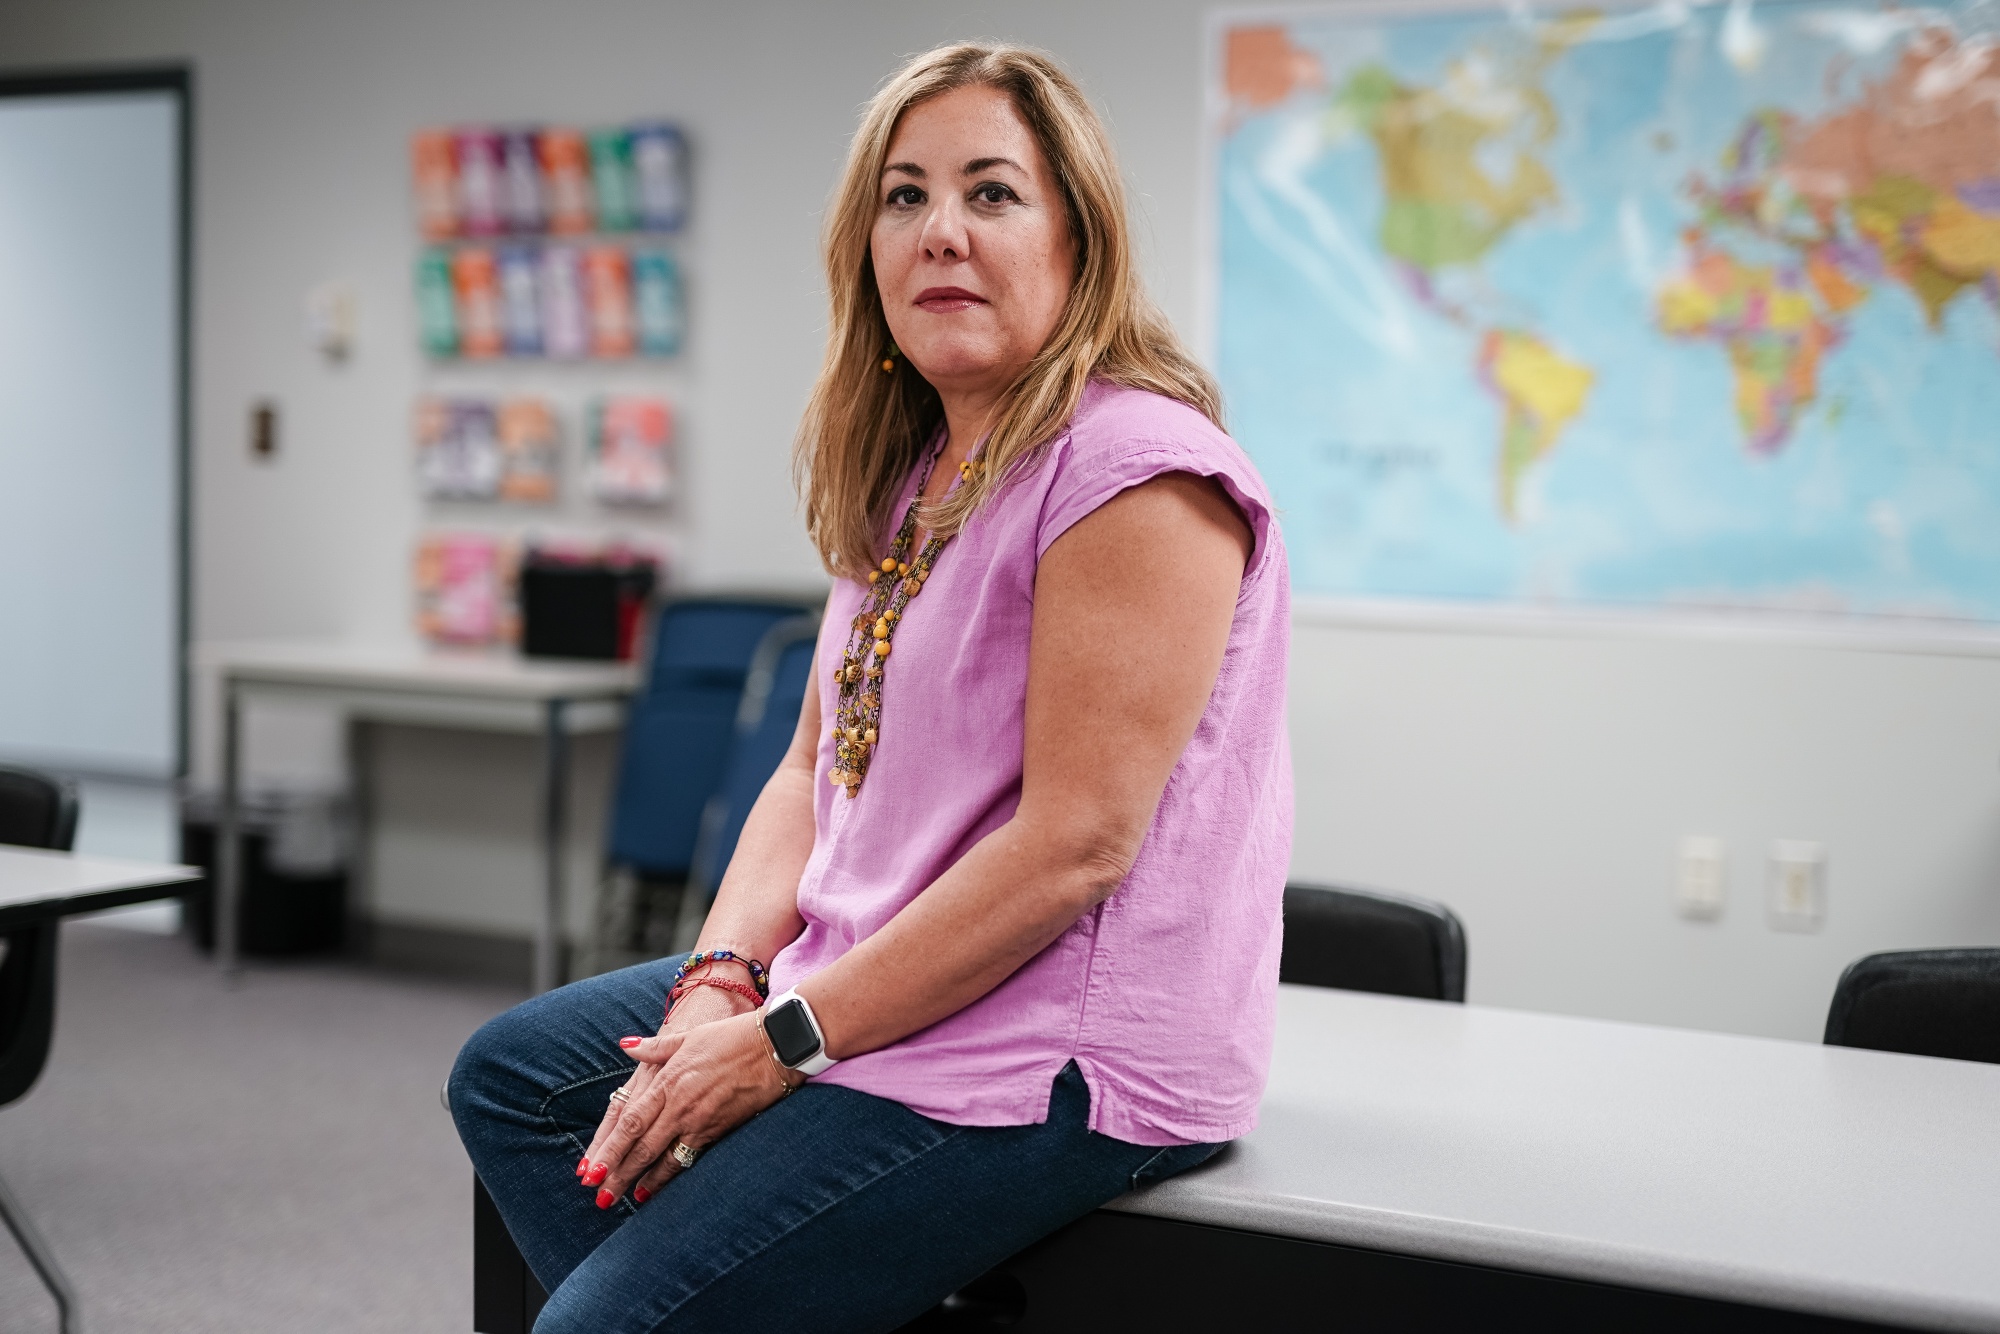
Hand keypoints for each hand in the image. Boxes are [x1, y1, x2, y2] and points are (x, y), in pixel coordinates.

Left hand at [582, 1008, 798, 1206]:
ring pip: (665, 1159)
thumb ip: (653, 1046)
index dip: (609, 1150)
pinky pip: (690, 1158)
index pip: (630, 1123)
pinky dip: (673, 1175)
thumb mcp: (688, 1036)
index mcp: (668, 1081)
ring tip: (625, 1200)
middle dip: (618, 1175)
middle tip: (600, 1199)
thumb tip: (625, 1045)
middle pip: (642, 1148)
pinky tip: (661, 1187)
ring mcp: (700, 1121)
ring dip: (643, 1182)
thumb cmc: (731, 1036)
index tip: (590, 1172)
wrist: (775, 1046)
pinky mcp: (720, 1130)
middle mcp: (680, 1106)